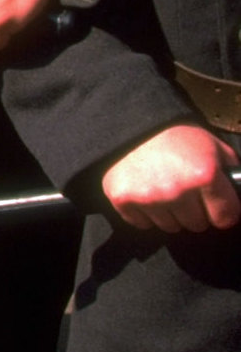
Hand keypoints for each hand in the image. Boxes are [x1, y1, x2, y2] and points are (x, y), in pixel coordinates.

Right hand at [100, 126, 238, 232]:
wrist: (134, 125)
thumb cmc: (178, 137)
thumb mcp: (215, 147)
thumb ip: (232, 174)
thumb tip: (240, 194)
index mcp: (205, 175)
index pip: (226, 218)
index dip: (222, 209)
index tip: (215, 202)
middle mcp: (177, 190)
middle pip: (197, 225)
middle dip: (195, 212)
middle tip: (185, 191)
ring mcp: (148, 197)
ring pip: (170, 227)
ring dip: (170, 214)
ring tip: (164, 190)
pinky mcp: (123, 200)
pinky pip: (142, 224)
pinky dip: (144, 214)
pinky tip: (145, 194)